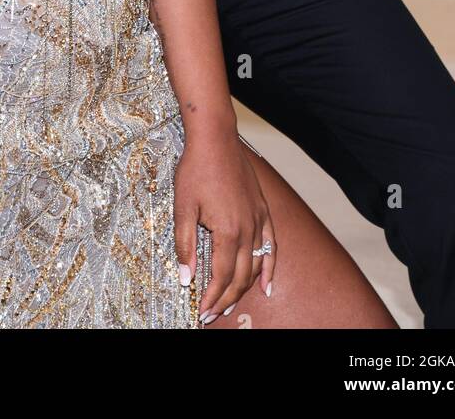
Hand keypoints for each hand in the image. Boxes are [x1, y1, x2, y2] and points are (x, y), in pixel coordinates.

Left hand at [174, 124, 276, 322]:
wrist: (216, 139)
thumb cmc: (196, 170)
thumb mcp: (183, 207)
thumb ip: (185, 245)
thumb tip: (186, 278)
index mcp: (228, 231)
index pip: (221, 276)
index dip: (212, 297)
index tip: (201, 311)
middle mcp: (248, 229)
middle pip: (240, 276)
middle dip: (226, 299)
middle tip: (212, 314)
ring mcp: (258, 220)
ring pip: (256, 265)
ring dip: (244, 288)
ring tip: (230, 303)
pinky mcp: (263, 210)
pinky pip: (271, 246)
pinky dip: (270, 268)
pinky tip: (268, 285)